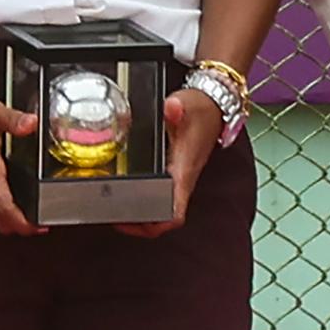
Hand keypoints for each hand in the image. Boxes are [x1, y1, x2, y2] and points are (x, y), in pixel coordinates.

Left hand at [118, 88, 216, 236]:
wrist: (215, 106)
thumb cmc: (200, 109)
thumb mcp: (186, 104)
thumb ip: (177, 107)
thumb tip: (171, 108)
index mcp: (183, 171)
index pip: (173, 213)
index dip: (152, 225)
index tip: (127, 221)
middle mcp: (183, 180)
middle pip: (165, 219)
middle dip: (140, 225)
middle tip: (114, 219)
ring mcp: (180, 178)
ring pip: (163, 210)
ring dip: (142, 216)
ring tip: (116, 212)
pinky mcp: (176, 172)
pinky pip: (162, 196)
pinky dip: (145, 201)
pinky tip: (128, 193)